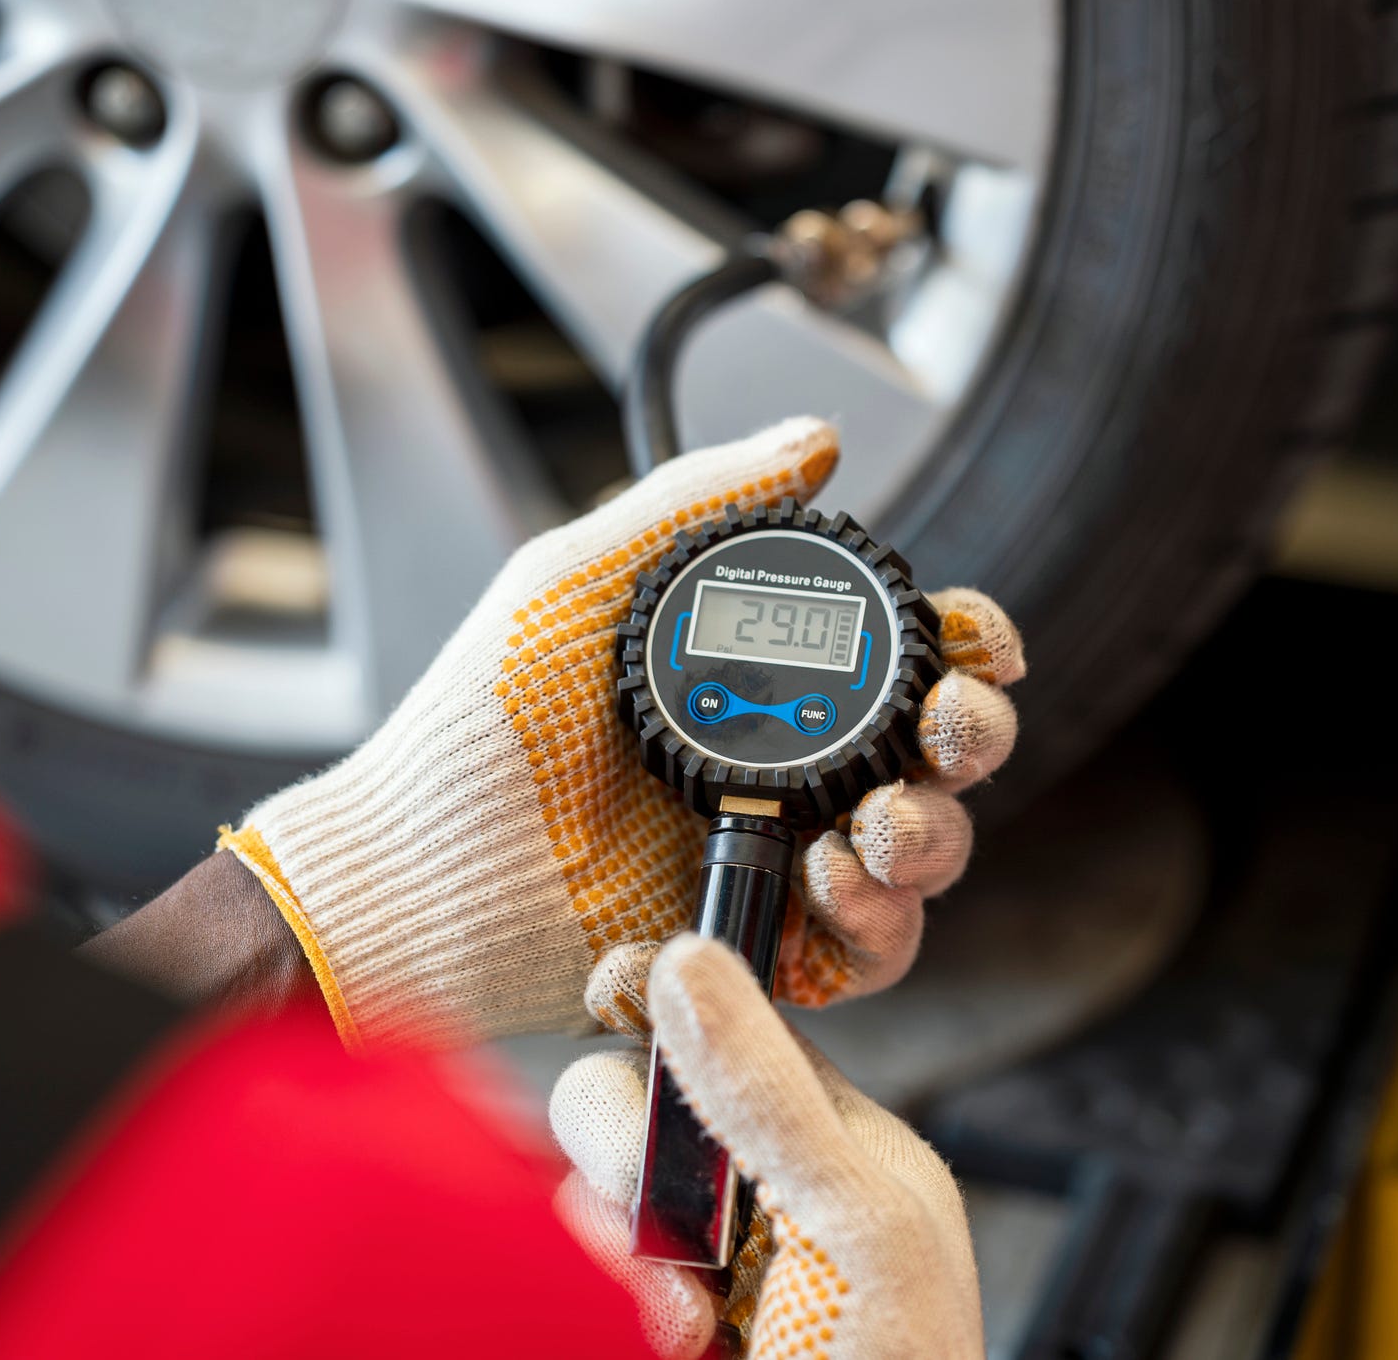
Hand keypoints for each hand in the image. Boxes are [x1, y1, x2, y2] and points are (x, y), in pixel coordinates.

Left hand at [223, 418, 1023, 1045]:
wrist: (419, 869)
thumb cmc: (476, 724)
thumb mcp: (578, 579)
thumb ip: (694, 501)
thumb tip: (811, 439)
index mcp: (758, 684)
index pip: (899, 658)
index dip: (963, 648)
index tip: (978, 644)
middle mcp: (786, 771)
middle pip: (940, 760)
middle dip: (972, 741)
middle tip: (943, 739)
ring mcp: (778, 865)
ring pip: (920, 862)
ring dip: (928, 840)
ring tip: (869, 834)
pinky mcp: (760, 952)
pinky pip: (864, 958)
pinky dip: (870, 929)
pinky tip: (822, 890)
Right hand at [552, 935, 983, 1358]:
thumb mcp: (856, 1218)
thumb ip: (765, 1093)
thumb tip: (686, 959)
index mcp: (828, 1143)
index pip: (718, 1031)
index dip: (663, 1009)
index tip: (616, 985)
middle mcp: (747, 1194)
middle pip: (623, 1104)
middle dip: (628, 1163)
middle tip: (673, 1236)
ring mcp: (683, 1269)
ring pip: (577, 1192)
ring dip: (614, 1250)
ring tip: (686, 1334)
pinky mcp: (631, 1317)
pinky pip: (565, 1261)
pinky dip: (599, 1299)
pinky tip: (668, 1347)